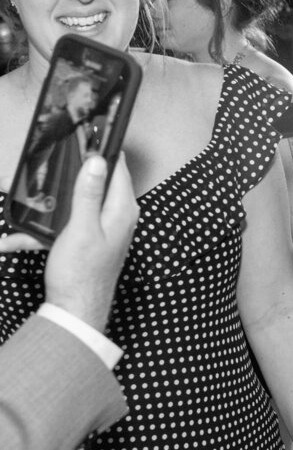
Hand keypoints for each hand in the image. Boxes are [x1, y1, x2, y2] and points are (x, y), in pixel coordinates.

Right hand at [0, 154, 138, 330]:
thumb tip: (98, 161)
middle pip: (95, 184)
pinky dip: (44, 232)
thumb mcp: (80, 228)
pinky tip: (14, 241)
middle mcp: (118, 216)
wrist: (75, 312)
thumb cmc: (81, 273)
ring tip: (22, 213)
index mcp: (122, 209)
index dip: (104, 150)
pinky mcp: (89, 241)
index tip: (86, 136)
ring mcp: (105, 229)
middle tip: (48, 169)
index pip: (119, 168)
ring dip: (49, 210)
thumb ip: (89, 193)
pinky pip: (66, 227)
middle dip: (69, 179)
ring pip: (75, 207)